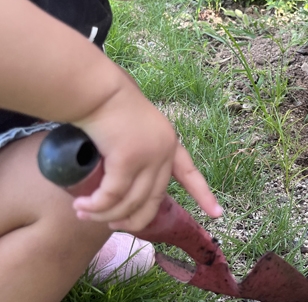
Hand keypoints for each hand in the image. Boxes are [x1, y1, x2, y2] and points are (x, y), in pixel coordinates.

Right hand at [70, 76, 221, 230]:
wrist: (101, 91)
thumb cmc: (110, 108)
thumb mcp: (132, 134)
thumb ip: (135, 157)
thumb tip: (122, 192)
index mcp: (169, 143)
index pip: (190, 172)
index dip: (203, 194)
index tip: (217, 214)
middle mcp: (165, 151)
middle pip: (153, 201)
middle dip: (131, 221)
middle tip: (109, 225)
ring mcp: (149, 156)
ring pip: (130, 203)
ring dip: (106, 215)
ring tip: (84, 213)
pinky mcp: (129, 159)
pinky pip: (112, 196)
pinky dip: (96, 206)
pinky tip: (82, 206)